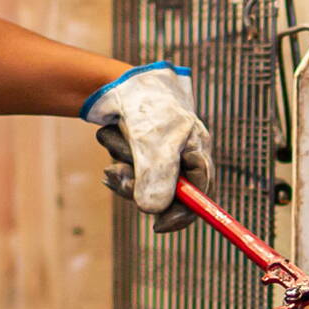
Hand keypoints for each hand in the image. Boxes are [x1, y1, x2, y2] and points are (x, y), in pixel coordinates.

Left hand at [82, 63, 215, 232]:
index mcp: (196, 151)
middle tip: (119, 179)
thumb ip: (156, 178)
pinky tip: (110, 150)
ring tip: (112, 152)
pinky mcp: (141, 154)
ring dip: (125, 175)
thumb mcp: (152, 144)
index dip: (181, 213)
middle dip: (140, 189)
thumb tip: (154, 212)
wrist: (115, 82)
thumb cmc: (144, 107)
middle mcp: (182, 155)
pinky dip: (118, 167)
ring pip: (145, 186)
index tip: (158, 226)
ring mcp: (160, 155)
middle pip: (168, 194)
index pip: (199, 194)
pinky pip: (131, 175)